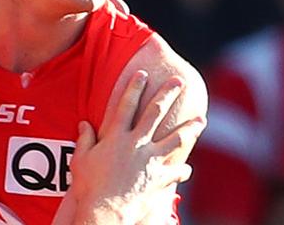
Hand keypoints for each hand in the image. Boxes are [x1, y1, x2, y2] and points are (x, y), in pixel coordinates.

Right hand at [70, 71, 204, 223]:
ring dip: (190, 128)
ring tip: (202, 119)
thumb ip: (85, 139)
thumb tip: (84, 124)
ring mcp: (150, 160)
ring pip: (175, 139)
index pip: (127, 105)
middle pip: (155, 113)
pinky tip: (188, 168)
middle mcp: (136, 143)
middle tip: (179, 81)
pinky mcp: (158, 178)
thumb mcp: (81, 159)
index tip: (143, 73)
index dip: (134, 87)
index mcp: (116, 136)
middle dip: (168, 94)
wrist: (105, 210)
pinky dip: (182, 170)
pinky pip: (175, 171)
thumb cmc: (90, 185)